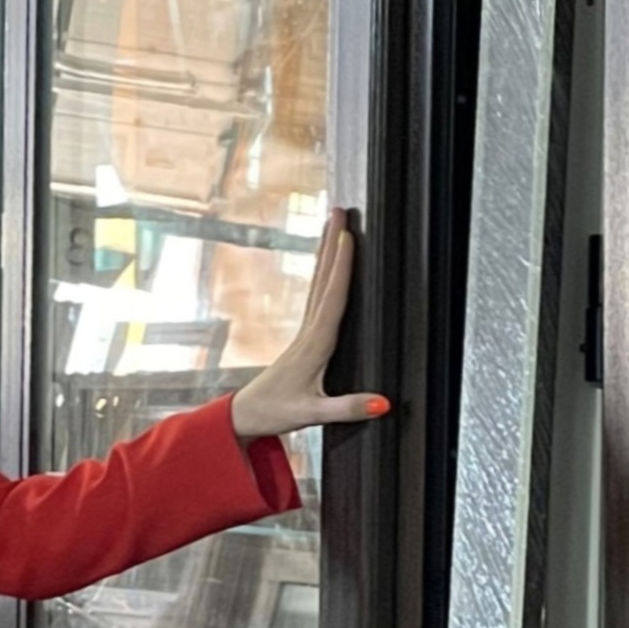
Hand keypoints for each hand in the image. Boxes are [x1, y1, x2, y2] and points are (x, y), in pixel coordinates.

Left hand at [230, 210, 387, 440]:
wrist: (246, 416)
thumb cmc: (276, 412)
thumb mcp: (313, 414)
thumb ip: (348, 408)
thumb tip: (382, 402)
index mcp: (314, 345)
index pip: (332, 299)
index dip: (342, 268)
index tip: (348, 238)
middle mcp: (308, 333)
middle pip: (324, 280)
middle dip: (332, 244)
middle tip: (340, 212)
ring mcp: (304, 333)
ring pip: (319, 284)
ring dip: (327, 252)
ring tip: (334, 224)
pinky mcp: (303, 339)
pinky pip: (317, 297)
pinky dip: (325, 275)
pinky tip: (327, 266)